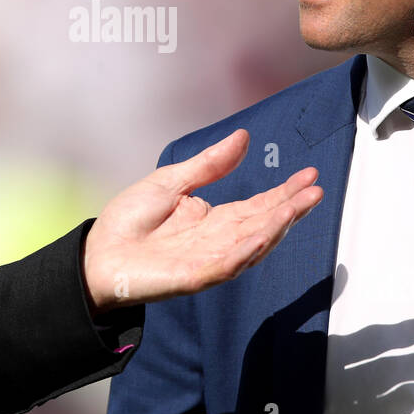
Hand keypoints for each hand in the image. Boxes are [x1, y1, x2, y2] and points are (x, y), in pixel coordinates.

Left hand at [82, 129, 321, 314]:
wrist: (97, 253)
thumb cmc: (129, 221)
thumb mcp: (172, 181)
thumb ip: (210, 164)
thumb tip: (243, 138)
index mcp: (215, 218)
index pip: (258, 205)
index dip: (284, 192)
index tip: (309, 175)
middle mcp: (219, 240)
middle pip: (263, 222)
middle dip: (291, 207)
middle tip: (315, 189)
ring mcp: (210, 259)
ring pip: (253, 243)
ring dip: (277, 226)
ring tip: (298, 206)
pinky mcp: (195, 275)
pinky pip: (227, 262)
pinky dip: (247, 249)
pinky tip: (264, 233)